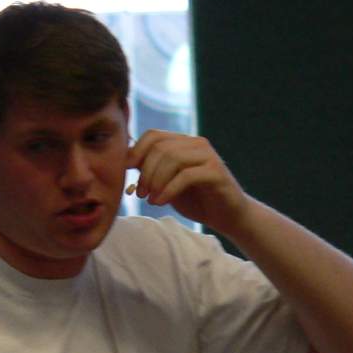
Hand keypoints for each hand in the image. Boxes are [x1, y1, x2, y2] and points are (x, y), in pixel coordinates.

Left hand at [126, 130, 250, 233]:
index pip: (153, 135)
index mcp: (183, 143)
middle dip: (145, 171)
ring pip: (172, 158)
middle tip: (139, 193)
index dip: (136, 152)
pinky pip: (186, 175)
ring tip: (150, 199)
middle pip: (160, 147)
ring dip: (155, 180)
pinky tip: (160, 202)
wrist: (227, 217)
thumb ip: (151, 171)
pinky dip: (169, 189)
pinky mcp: (216, 172)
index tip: (125, 173)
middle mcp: (196, 144)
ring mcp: (208, 156)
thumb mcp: (167, 183)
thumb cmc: (196, 200)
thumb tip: (124, 160)